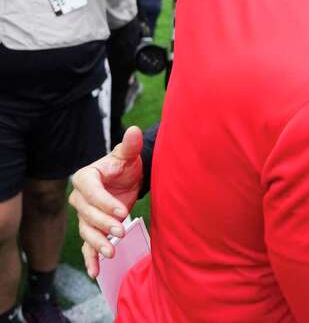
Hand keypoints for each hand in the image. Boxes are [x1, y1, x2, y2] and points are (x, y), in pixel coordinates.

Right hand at [68, 127, 145, 277]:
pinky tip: (95, 272)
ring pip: (87, 231)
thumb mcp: (129, 155)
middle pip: (87, 214)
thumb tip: (134, 130)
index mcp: (86, 178)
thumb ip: (131, 145)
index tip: (121, 210)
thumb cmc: (127, 164)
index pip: (91, 191)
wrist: (129, 178)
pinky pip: (87, 245)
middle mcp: (81, 198)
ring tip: (110, 252)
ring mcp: (85, 215)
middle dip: (103, 224)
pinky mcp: (93, 228)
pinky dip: (90, 259)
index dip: (104, 202)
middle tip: (120, 231)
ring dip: (97, 243)